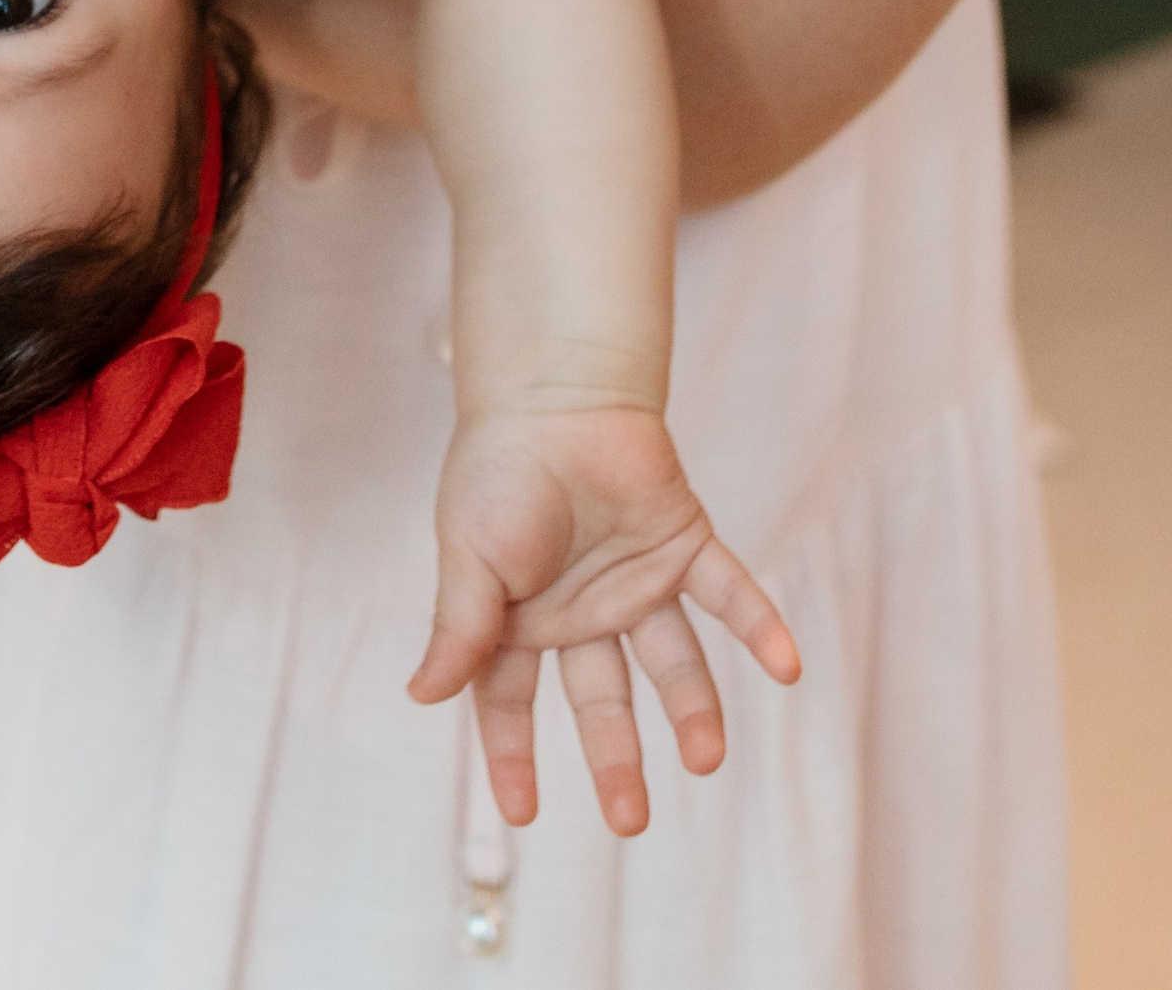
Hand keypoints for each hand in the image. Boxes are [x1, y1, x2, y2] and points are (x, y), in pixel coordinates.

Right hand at [411, 403, 799, 836]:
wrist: (553, 390)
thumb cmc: (498, 468)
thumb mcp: (468, 556)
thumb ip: (458, 629)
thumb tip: (420, 696)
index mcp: (521, 616)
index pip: (510, 699)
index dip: (512, 754)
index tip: (521, 813)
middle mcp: (584, 611)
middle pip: (604, 700)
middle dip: (617, 759)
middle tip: (632, 820)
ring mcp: (637, 581)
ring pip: (673, 662)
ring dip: (695, 709)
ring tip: (708, 758)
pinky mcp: (684, 545)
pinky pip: (729, 594)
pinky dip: (761, 626)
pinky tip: (789, 667)